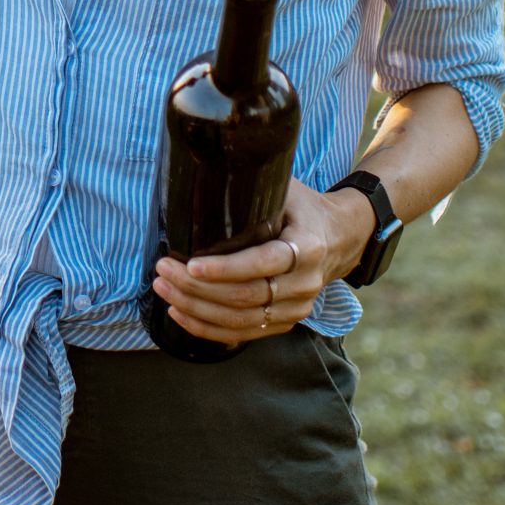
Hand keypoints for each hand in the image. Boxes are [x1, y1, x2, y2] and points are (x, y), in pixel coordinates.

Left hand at [150, 178, 377, 345]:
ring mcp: (297, 308)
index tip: (190, 263)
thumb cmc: (304, 207)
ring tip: (164, 289)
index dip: (224, 269)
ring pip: (241, 320)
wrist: (342, 237)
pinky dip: (208, 328)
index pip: (262, 264)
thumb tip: (204, 170)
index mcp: (306, 248)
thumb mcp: (286, 188)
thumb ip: (254, 186)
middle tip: (162, 270)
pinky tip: (180, 314)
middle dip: (197, 288)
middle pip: (245, 297)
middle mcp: (304, 283)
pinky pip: (243, 334)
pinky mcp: (285, 322)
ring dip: (196, 309)